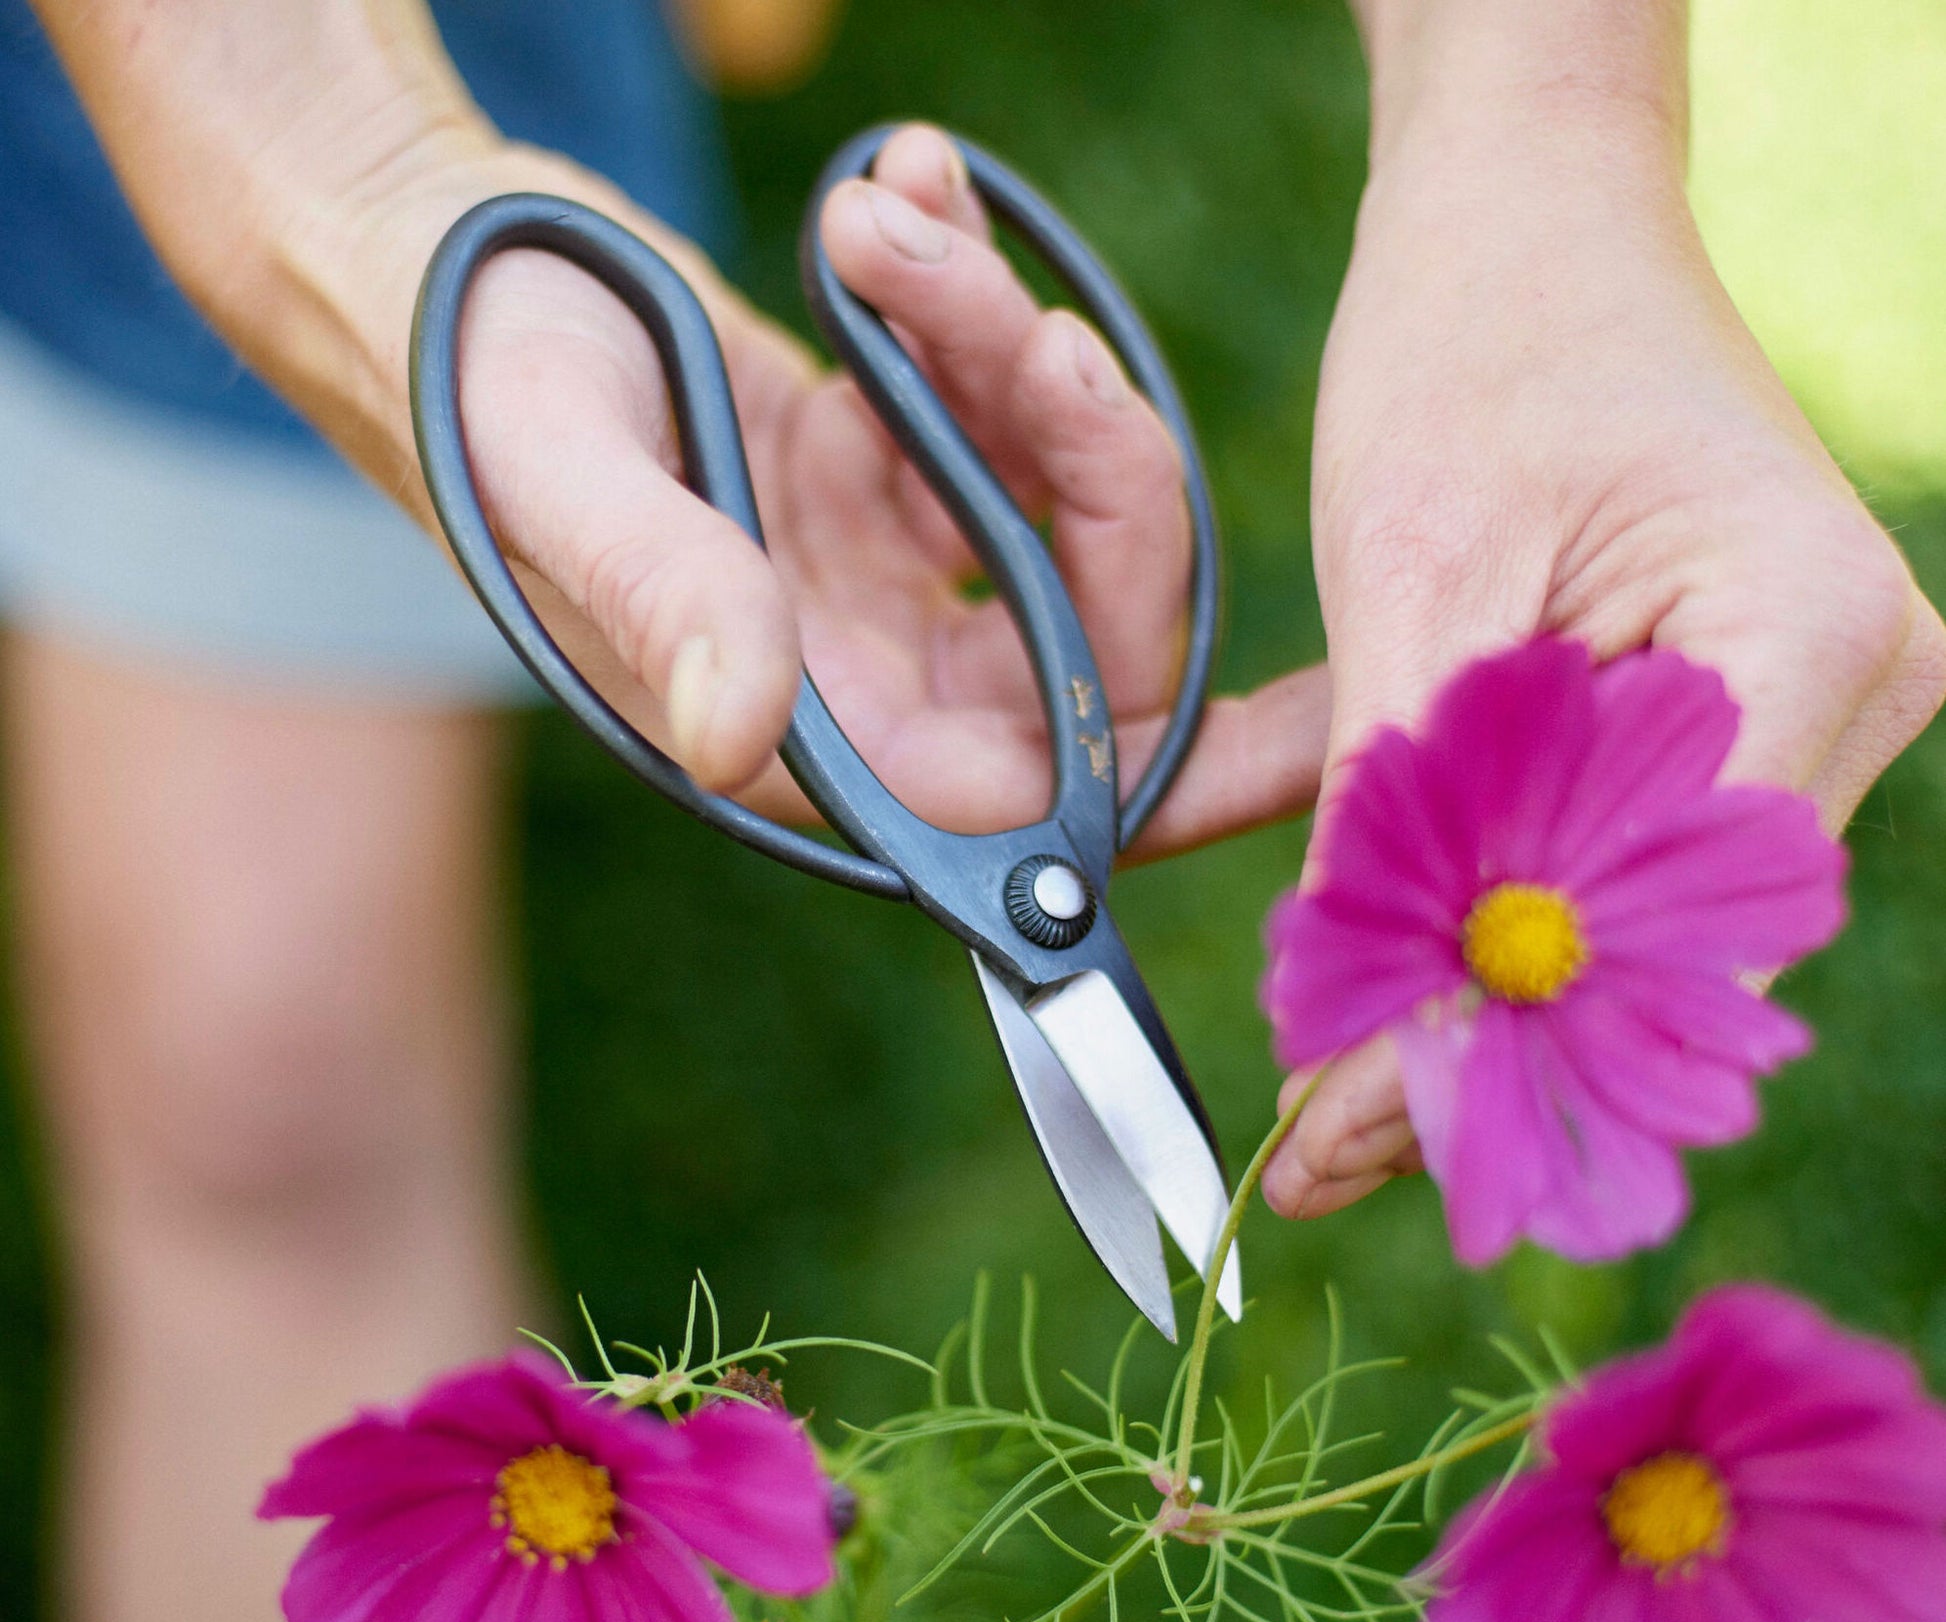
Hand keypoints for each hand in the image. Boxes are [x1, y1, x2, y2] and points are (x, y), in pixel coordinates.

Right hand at [452, 125, 1327, 856]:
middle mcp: (858, 678)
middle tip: (1038, 335)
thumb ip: (660, 599)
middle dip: (1099, 480)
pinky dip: (972, 309)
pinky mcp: (873, 481)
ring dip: (1012, 355)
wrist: (413, 258)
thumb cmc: (456, 369)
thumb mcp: (550, 473)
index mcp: (800, 726)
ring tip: (897, 221)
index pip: (1027, 801)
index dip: (1173, 782)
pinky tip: (901, 199)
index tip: (1307, 730)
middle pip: (1084, 639)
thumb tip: (748, 739)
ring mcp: (874, 579)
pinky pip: (991, 421)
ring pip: (1051, 508)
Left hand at [1263, 102, 1945, 1221]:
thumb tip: (1365, 1031)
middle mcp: (1847, 694)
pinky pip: (1618, 864)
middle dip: (1485, 1058)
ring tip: (1338, 1119)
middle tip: (1324, 1163)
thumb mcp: (1405, 583)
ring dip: (1483, 1008)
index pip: (1654, 924)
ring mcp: (1803, 712)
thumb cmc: (1471, 344)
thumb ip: (1400, 812)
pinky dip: (1500, 927)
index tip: (1346, 1139)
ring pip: (1638, 928)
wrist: (1526, 217)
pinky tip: (1391, 997)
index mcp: (1803, 639)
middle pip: (1660, 955)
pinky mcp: (1730, 716)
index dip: (1495, 1045)